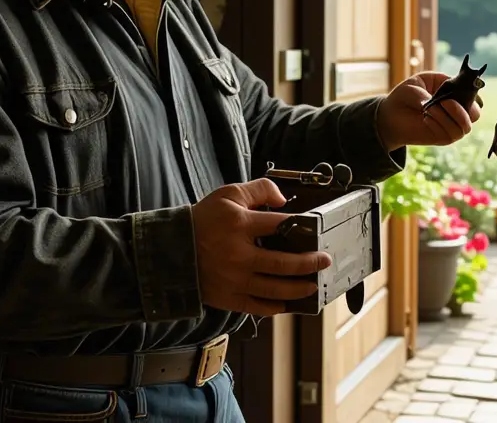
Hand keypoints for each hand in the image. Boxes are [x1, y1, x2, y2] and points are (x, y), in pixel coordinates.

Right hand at [192, 179, 332, 316]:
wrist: (172, 250)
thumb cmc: (202, 221)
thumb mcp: (228, 194)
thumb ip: (259, 190)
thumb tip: (284, 200)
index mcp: (239, 225)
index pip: (281, 225)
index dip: (303, 226)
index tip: (316, 230)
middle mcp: (238, 254)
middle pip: (284, 263)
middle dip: (309, 263)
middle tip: (323, 261)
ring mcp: (234, 279)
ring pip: (276, 289)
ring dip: (299, 288)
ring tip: (312, 285)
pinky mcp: (228, 298)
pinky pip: (259, 306)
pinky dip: (276, 306)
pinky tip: (288, 302)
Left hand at [376, 72, 481, 149]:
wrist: (389, 114)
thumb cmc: (406, 95)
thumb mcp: (417, 83)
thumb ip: (432, 89)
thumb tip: (441, 102)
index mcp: (454, 93)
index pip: (474, 95)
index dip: (472, 93)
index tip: (458, 90)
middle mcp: (457, 111)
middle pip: (475, 114)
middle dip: (462, 108)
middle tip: (444, 102)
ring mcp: (450, 126)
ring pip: (465, 127)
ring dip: (448, 117)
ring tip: (429, 109)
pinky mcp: (442, 138)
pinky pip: (450, 136)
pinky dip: (439, 125)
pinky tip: (425, 118)